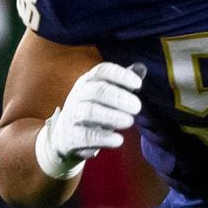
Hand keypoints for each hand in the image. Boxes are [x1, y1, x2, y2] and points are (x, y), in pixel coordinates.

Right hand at [35, 62, 145, 178]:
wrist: (66, 135)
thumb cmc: (94, 108)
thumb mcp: (106, 93)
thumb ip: (124, 81)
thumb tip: (142, 68)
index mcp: (88, 80)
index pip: (103, 71)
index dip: (121, 75)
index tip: (138, 84)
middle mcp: (78, 94)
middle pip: (97, 90)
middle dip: (118, 97)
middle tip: (137, 107)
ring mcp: (72, 115)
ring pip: (89, 112)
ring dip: (111, 116)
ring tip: (129, 121)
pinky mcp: (71, 136)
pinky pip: (86, 136)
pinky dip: (103, 138)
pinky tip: (119, 140)